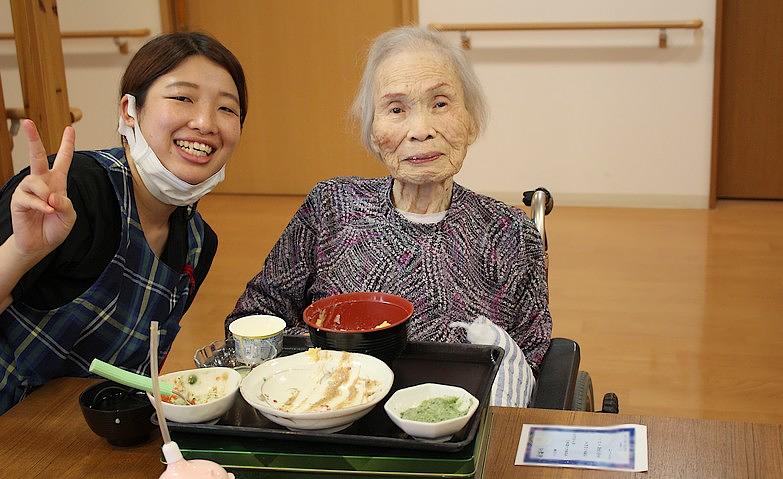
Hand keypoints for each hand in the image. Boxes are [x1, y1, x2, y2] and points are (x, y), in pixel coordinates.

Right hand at [9, 120, 76, 258]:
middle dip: (33, 138)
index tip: (70, 129)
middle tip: (27, 122)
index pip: (63, 160)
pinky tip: (46, 211)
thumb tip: (52, 194)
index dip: (67, 145)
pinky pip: (29, 197)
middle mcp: (42, 182)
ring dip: (45, 194)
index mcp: (57, 182)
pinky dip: (40, 205)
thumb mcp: (69, 216)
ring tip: (49, 208)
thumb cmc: (55, 228)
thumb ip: (66, 203)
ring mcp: (28, 190)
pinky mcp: (19, 199)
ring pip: (35, 180)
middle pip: (37, 156)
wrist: (40, 244)